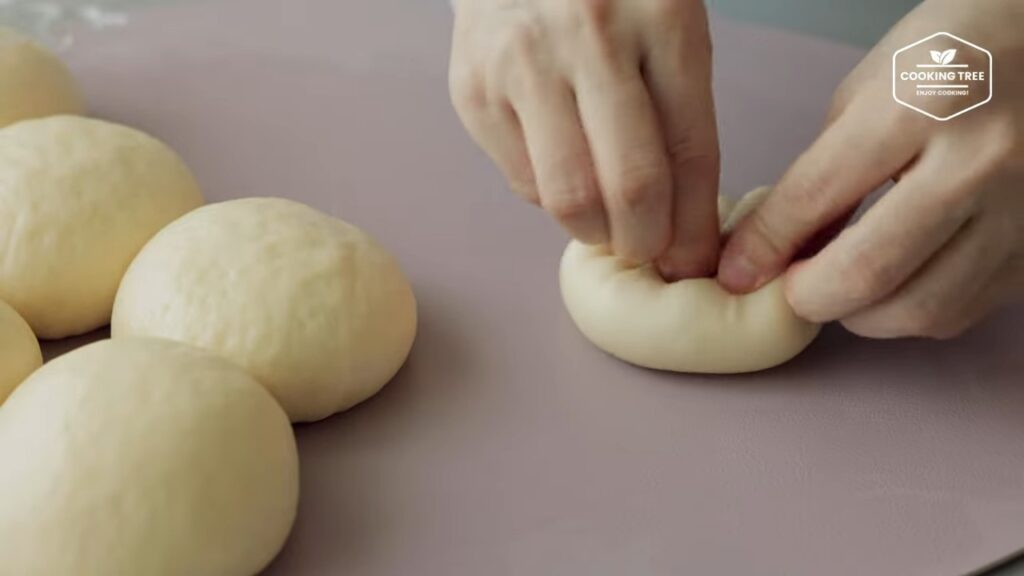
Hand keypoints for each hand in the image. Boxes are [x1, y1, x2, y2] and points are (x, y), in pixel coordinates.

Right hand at [449, 0, 720, 278]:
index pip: (690, 151)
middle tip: (647, 248)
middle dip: (646, 241)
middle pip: (630, 185)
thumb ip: (680, 119)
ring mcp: (523, 63)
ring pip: (568, 198)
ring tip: (606, 221)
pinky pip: (524, 183)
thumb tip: (684, 234)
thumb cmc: (609, 2)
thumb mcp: (666, 32)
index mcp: (661, 17)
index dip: (694, 225)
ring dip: (595, 230)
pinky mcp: (474, 91)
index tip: (694, 261)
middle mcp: (590, 36)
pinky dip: (550, 198)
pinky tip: (564, 170)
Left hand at [718, 0, 1023, 338]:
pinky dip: (913, 310)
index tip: (736, 272)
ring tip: (840, 285)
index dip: (762, 246)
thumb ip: (822, 174)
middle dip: (806, 297)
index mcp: (924, 104)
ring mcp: (1022, 210)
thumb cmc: (954, 55)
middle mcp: (981, 161)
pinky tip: (896, 281)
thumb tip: (778, 250)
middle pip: (868, 274)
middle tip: (788, 289)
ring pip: (918, 310)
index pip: (816, 197)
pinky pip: (962, 310)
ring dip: (860, 314)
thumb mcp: (870, 92)